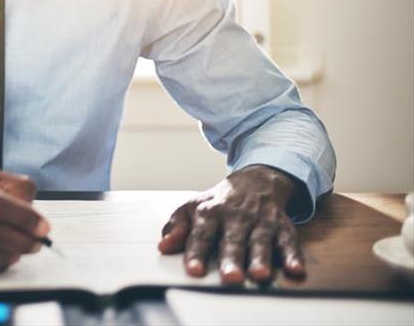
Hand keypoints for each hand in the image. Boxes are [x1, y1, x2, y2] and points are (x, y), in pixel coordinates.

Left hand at [157, 165, 306, 284]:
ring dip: (261, 258)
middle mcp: (236, 216)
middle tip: (230, 277)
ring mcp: (260, 220)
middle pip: (233, 240)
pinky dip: (293, 255)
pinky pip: (288, 241)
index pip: (201, 234)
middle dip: (231, 258)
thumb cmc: (219, 201)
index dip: (196, 252)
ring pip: (261, 240)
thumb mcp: (193, 207)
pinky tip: (295, 270)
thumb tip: (163, 246)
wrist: (255, 180)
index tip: (193, 271)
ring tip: (259, 275)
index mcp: (210, 212)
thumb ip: (177, 227)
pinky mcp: (282, 225)